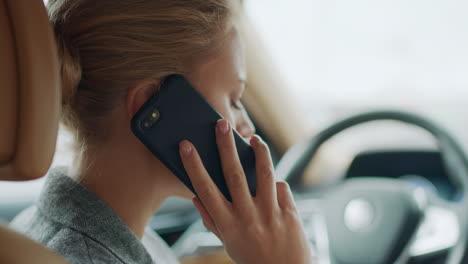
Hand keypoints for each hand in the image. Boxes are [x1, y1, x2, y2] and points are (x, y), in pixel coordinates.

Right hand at [179, 119, 311, 263]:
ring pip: (265, 173)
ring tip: (253, 138)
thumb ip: (212, 219)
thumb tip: (196, 197)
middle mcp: (248, 217)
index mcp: (228, 225)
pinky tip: (272, 187)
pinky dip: (276, 184)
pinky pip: (281, 187)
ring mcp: (271, 214)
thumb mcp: (227, 242)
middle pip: (235, 174)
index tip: (186, 146)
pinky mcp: (290, 212)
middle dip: (226, 146)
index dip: (194, 166)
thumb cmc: (252, 257)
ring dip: (259, 151)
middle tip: (221, 125)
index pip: (205, 190)